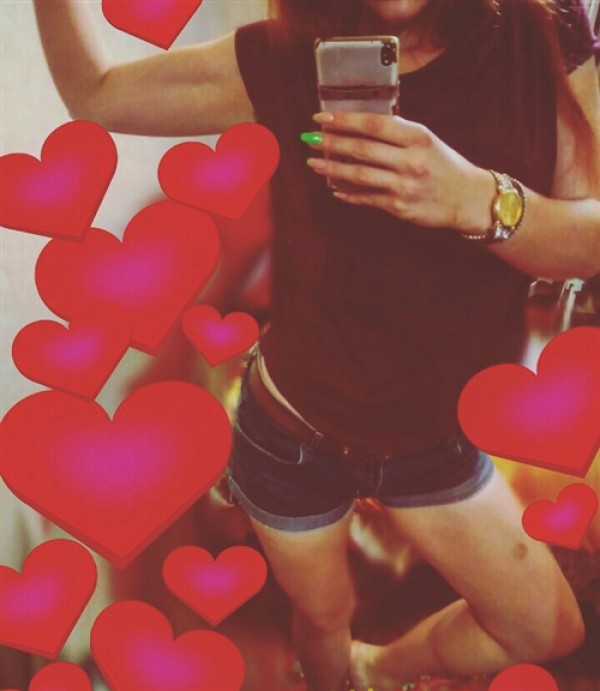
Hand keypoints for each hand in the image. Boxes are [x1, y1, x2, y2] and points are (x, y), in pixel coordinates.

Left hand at [305, 112, 494, 232]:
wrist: (467, 198)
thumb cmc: (443, 165)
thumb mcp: (425, 140)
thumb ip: (396, 133)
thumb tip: (357, 127)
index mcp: (417, 137)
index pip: (373, 124)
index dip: (344, 120)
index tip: (322, 117)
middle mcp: (410, 160)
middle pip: (362, 149)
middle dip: (332, 143)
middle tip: (311, 139)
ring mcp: (404, 185)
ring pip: (359, 175)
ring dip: (333, 169)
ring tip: (314, 163)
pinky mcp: (399, 206)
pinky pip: (366, 198)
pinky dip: (348, 193)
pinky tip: (334, 188)